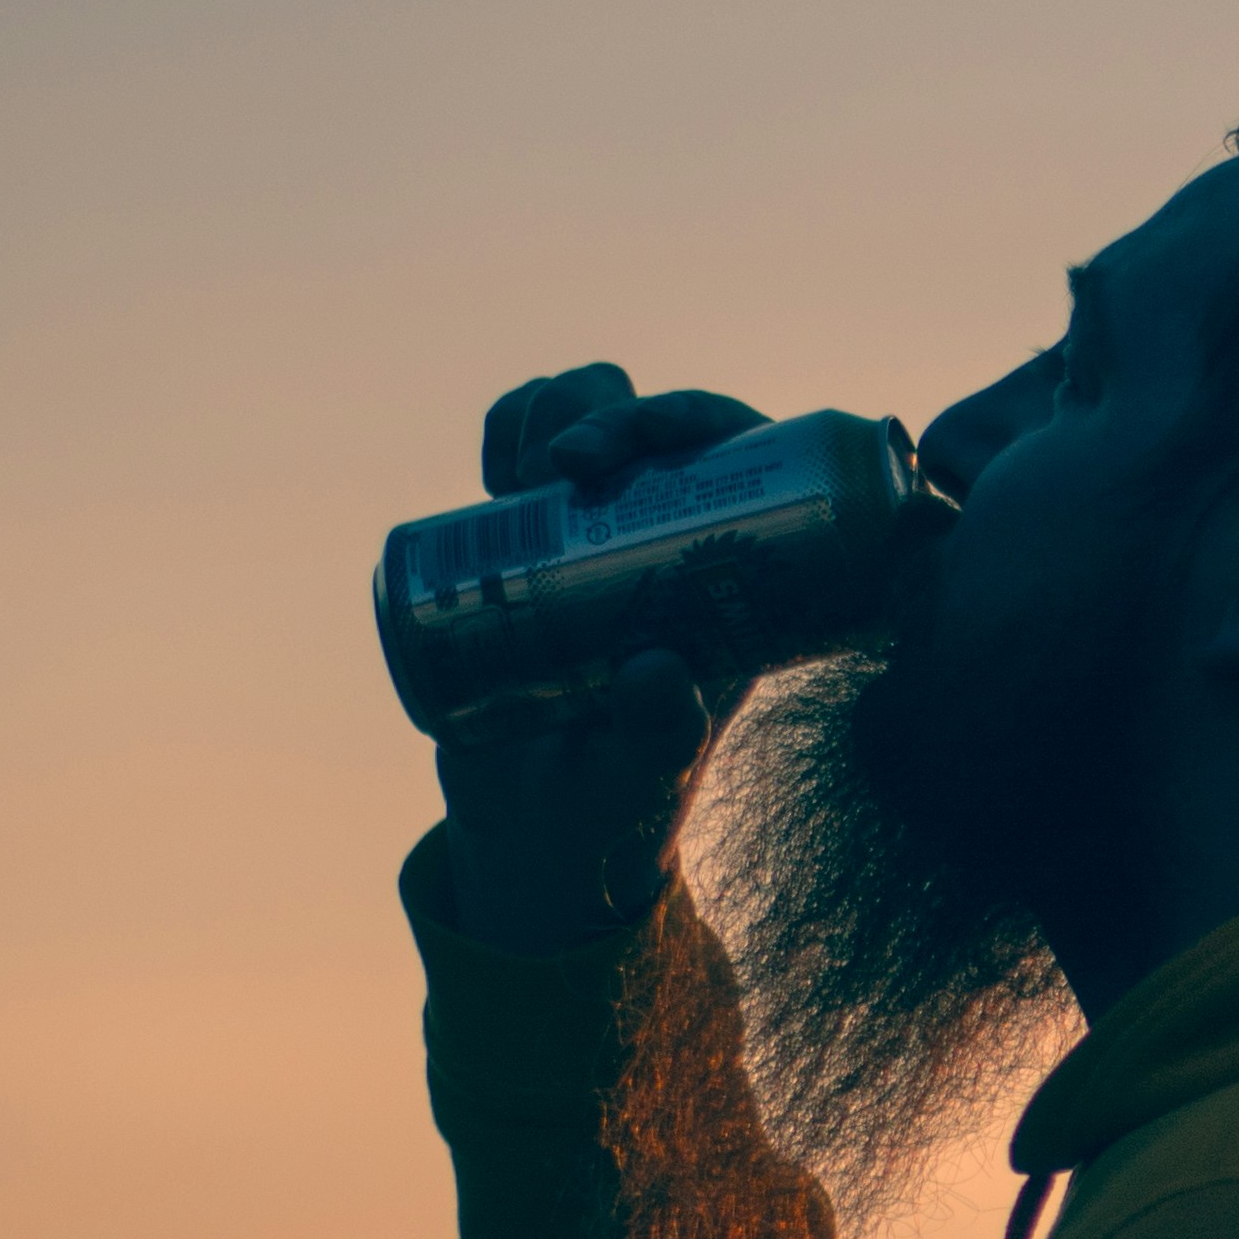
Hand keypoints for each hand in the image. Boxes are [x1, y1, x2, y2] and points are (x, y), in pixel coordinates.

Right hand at [424, 364, 770, 953]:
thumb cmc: (616, 804)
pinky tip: (495, 458)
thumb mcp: (645, 776)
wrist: (538, 827)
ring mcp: (601, 534)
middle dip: (612, 414)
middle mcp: (670, 544)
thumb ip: (660, 736)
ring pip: (593, 423)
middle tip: (562, 464)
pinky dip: (508, 430)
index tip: (640, 442)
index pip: (743, 464)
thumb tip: (656, 668)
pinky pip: (525, 456)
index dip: (697, 422)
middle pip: (663, 429)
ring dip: (557, 411)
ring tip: (517, 470)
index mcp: (732, 584)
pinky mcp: (533, 541)